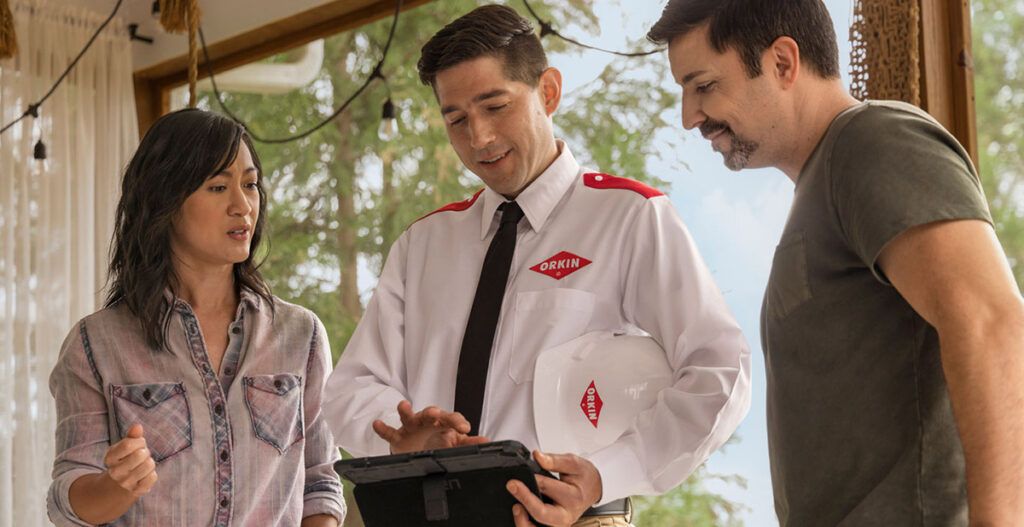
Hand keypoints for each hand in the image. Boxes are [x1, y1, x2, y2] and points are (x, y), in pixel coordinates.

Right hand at [102, 424, 157, 497]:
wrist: (120, 484)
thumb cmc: (126, 459)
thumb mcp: (125, 446)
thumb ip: (132, 436)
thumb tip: (137, 426)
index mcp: (110, 458)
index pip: (128, 444)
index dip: (139, 442)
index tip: (139, 445)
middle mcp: (115, 472)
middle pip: (140, 454)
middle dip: (145, 452)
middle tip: (141, 456)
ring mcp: (126, 483)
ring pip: (149, 465)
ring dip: (149, 462)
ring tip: (142, 465)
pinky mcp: (137, 491)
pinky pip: (153, 477)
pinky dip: (152, 474)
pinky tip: (144, 475)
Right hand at [372, 400, 490, 453]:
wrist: (417, 452)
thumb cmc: (437, 443)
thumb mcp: (454, 444)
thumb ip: (468, 443)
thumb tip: (486, 442)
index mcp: (442, 424)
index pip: (451, 418)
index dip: (457, 422)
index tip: (465, 429)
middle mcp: (427, 423)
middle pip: (430, 414)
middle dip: (432, 413)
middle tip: (436, 414)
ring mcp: (411, 429)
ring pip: (408, 418)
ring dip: (406, 411)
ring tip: (403, 406)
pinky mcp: (397, 438)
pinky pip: (389, 432)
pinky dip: (383, 429)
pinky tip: (377, 424)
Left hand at [507, 451, 602, 526]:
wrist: (592, 489)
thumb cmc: (584, 477)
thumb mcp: (574, 463)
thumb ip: (554, 460)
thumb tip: (538, 456)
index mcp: (573, 497)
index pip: (548, 489)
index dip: (532, 480)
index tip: (518, 476)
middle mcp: (566, 515)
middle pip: (542, 514)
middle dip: (525, 499)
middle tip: (512, 486)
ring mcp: (558, 524)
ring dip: (522, 520)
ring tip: (516, 506)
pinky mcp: (551, 526)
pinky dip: (524, 523)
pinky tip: (520, 513)